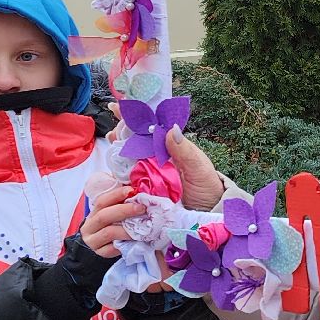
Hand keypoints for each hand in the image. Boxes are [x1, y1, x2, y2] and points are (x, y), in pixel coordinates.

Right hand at [81, 186, 144, 255]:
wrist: (96, 247)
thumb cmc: (109, 227)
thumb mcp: (111, 214)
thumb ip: (119, 204)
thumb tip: (135, 191)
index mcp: (93, 214)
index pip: (102, 201)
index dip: (116, 194)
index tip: (132, 190)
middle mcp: (90, 226)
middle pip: (104, 216)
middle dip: (124, 210)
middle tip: (141, 208)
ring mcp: (93, 241)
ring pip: (109, 233)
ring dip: (127, 228)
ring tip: (142, 227)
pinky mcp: (99, 253)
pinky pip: (112, 249)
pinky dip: (125, 244)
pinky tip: (136, 241)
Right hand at [107, 102, 225, 211]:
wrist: (208, 213)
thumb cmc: (206, 187)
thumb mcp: (198, 167)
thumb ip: (184, 150)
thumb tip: (171, 128)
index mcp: (169, 148)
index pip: (151, 128)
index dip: (136, 117)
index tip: (121, 107)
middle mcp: (157, 159)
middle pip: (134, 142)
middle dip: (121, 133)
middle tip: (113, 131)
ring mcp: (149, 174)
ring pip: (128, 159)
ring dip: (117, 151)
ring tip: (111, 141)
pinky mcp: (144, 191)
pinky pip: (128, 181)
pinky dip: (118, 175)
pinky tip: (112, 170)